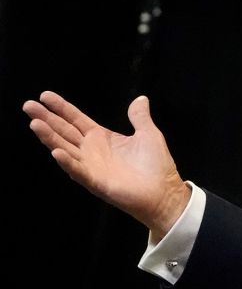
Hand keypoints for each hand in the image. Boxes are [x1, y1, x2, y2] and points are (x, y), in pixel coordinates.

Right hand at [23, 91, 190, 236]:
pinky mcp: (96, 181)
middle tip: (28, 105)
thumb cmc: (157, 166)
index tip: (44, 95)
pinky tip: (56, 152)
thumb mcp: (149, 134)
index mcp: (102, 138)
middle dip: (46, 118)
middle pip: (63, 131)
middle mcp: (91, 151)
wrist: (165, 193)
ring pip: (64, 148)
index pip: (76, 119)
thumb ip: (140, 117)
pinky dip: (67, 162)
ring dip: (49, 137)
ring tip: (35, 123)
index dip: (61, 108)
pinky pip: (78, 171)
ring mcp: (91, 166)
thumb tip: (141, 98)